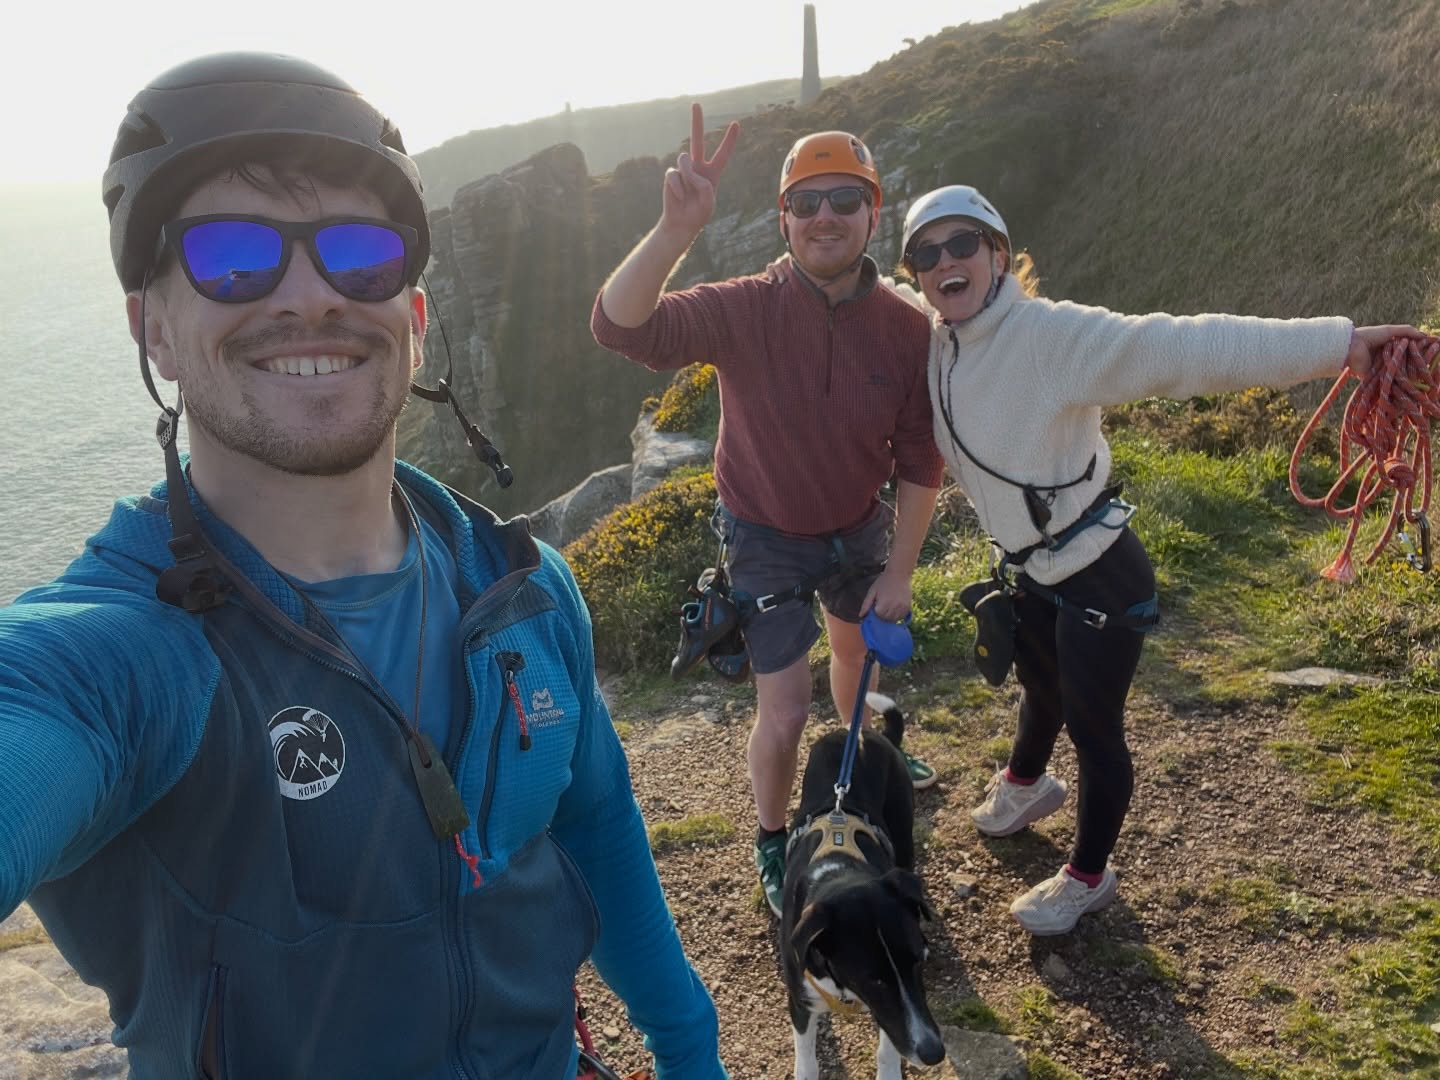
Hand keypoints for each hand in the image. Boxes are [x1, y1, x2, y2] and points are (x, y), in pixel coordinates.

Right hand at [660, 104, 738, 241]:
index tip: (736, 124)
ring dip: (688, 174)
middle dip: (696, 121)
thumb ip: (704, 186)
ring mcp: (683, 170)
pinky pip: (674, 174)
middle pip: (697, 140)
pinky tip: (680, 197)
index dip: (729, 140)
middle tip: (696, 104)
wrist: (681, 224)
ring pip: (684, 158)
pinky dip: (678, 187)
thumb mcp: (708, 202)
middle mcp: (698, 167)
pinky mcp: (672, 175)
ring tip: (689, 191)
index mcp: (712, 173)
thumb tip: (690, 172)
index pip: (723, 154)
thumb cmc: (698, 214)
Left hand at [860, 567, 912, 622]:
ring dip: (890, 616)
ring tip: (889, 606)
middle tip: (883, 606)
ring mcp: (901, 608)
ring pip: (894, 620)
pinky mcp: (908, 607)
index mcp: (882, 604)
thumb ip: (866, 605)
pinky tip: (895, 607)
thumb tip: (860, 616)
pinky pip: (902, 616)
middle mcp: (893, 608)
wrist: (899, 573)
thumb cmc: (883, 582)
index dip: (876, 612)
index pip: (878, 616)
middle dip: (883, 615)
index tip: (876, 605)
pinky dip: (898, 615)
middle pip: (886, 619)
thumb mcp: (872, 591)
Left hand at [1347, 323, 1426, 377]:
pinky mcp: (1375, 377)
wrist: (1352, 347)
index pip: (1407, 351)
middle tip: (1421, 364)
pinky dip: (1394, 378)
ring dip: (1404, 371)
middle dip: (1411, 363)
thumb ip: (1407, 331)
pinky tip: (1404, 379)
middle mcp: (1387, 357)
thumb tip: (1425, 336)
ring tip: (1414, 372)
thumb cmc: (1370, 336)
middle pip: (1403, 362)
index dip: (1416, 352)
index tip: (1425, 352)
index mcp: (1390, 346)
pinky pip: (1388, 379)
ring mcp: (1382, 368)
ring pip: (1397, 371)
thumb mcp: (1390, 331)